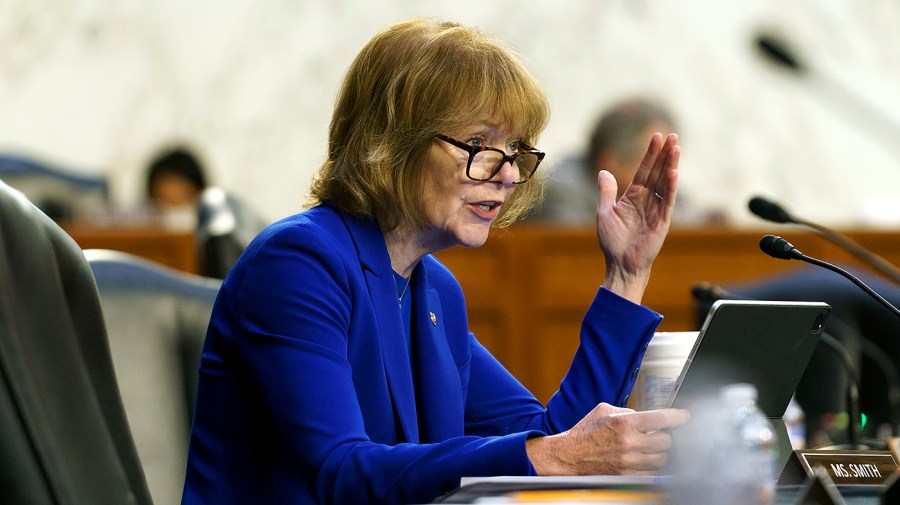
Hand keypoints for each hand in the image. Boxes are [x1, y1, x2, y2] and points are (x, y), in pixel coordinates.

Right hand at [526, 403, 689, 475]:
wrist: (570, 456)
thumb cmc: (586, 432)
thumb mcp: (604, 411)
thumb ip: (628, 412)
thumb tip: (647, 417)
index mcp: (625, 423)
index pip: (662, 418)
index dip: (678, 417)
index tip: (685, 416)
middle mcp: (630, 442)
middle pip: (666, 441)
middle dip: (664, 437)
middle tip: (657, 435)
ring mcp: (630, 461)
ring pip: (661, 459)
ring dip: (658, 453)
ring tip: (647, 449)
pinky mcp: (627, 476)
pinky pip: (652, 473)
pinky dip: (650, 466)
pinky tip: (642, 460)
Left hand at [596, 133, 679, 303]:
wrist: (620, 263)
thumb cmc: (613, 241)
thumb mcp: (605, 212)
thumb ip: (607, 192)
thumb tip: (603, 171)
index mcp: (634, 196)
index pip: (644, 170)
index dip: (650, 154)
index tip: (656, 137)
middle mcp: (647, 200)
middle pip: (658, 172)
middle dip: (664, 154)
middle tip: (672, 135)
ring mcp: (656, 209)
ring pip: (665, 182)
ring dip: (670, 165)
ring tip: (676, 147)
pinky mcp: (662, 221)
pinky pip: (667, 201)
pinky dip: (671, 187)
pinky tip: (674, 172)